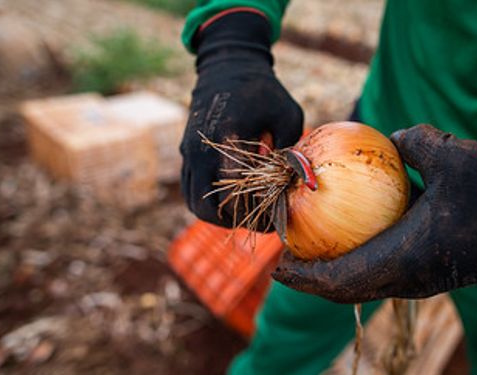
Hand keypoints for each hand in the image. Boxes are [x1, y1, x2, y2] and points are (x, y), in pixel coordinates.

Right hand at [180, 12, 302, 227]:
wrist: (226, 68)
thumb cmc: (264, 91)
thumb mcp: (288, 115)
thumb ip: (289, 151)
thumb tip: (290, 185)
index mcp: (228, 139)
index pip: (236, 194)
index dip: (256, 214)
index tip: (275, 220)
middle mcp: (202, 150)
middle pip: (210, 209)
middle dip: (238, 221)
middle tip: (261, 222)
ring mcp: (189, 153)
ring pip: (196, 204)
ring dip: (220, 216)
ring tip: (247, 213)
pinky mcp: (185, 154)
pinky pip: (190, 190)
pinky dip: (209, 203)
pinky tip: (233, 200)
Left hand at [272, 124, 476, 302]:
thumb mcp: (454, 156)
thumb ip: (415, 141)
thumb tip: (390, 136)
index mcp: (404, 260)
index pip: (339, 280)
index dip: (304, 276)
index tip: (277, 264)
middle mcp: (408, 279)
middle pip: (346, 289)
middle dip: (311, 278)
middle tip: (286, 256)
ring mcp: (420, 280)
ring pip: (364, 284)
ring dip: (333, 272)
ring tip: (310, 248)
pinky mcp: (430, 272)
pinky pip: (382, 272)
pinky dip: (358, 260)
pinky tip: (353, 233)